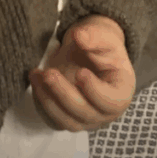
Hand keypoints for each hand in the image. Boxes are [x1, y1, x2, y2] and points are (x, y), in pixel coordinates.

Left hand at [29, 15, 135, 132]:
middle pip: (85, 113)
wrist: (92, 53)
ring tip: (36, 75)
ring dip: (49, 100)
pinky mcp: (70, 118)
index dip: (95, 91)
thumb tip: (79, 36)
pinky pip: (55, 119)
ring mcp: (87, 119)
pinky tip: (35, 82)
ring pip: (68, 121)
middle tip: (49, 73)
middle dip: (64, 94)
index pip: (112, 102)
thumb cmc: (103, 47)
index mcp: (121, 92)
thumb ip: (94, 36)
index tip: (80, 73)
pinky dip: (43, 103)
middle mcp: (106, 112)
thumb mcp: (104, 36)